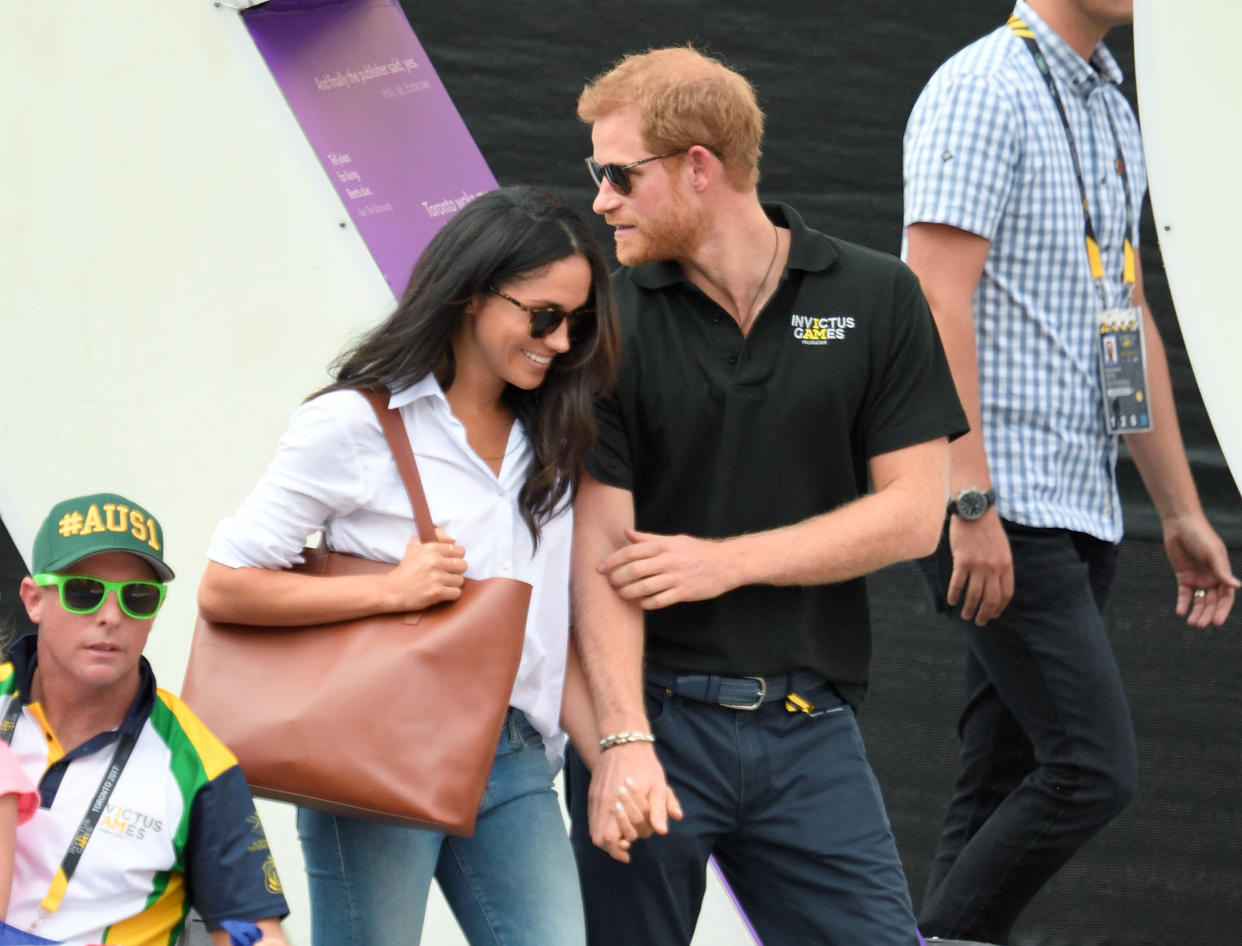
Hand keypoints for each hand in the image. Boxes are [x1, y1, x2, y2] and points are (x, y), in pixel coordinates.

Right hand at [387, 527, 467, 611]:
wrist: (394, 589)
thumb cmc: (406, 567)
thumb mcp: (415, 544)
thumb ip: (436, 535)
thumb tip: (453, 540)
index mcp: (431, 548)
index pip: (460, 550)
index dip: (455, 557)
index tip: (448, 561)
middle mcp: (435, 561)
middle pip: (463, 565)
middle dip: (456, 570)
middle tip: (446, 573)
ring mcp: (436, 578)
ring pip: (460, 580)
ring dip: (453, 583)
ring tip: (441, 582)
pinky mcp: (437, 592)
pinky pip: (456, 593)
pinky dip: (451, 594)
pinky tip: (442, 591)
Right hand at [587, 741, 681, 862]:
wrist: (624, 740)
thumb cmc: (644, 764)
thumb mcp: (658, 785)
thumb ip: (660, 809)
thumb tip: (662, 831)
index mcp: (615, 802)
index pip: (607, 838)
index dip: (617, 850)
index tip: (628, 853)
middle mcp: (600, 801)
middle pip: (597, 837)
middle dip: (610, 846)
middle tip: (625, 847)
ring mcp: (594, 796)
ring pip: (593, 827)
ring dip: (605, 836)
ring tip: (621, 837)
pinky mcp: (593, 791)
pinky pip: (592, 816)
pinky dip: (601, 824)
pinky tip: (615, 822)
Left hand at [599, 529, 734, 608]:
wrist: (726, 563)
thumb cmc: (697, 550)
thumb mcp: (673, 540)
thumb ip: (648, 539)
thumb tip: (625, 533)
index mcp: (664, 546)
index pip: (631, 552)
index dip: (612, 560)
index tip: (599, 568)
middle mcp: (668, 560)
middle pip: (634, 570)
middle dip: (617, 578)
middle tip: (609, 583)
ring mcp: (676, 577)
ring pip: (644, 587)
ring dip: (627, 592)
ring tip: (620, 594)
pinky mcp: (683, 593)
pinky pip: (659, 601)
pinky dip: (645, 603)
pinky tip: (639, 602)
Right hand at [946, 511, 1012, 624]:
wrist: (974, 510)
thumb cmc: (987, 527)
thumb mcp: (1001, 546)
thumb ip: (1000, 564)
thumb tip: (994, 583)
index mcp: (1006, 564)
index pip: (1006, 593)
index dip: (999, 607)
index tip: (993, 614)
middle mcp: (994, 568)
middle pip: (991, 598)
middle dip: (985, 614)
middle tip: (979, 622)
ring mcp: (978, 565)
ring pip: (974, 595)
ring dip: (970, 608)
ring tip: (965, 616)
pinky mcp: (962, 561)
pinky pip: (958, 584)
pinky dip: (954, 595)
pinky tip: (952, 601)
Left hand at [1164, 515, 1238, 626]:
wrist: (1180, 525)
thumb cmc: (1201, 536)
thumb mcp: (1212, 553)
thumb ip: (1222, 571)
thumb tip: (1237, 587)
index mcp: (1223, 574)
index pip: (1226, 597)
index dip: (1222, 610)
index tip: (1217, 622)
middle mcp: (1212, 578)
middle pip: (1212, 602)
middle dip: (1207, 614)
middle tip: (1200, 625)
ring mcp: (1198, 578)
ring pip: (1199, 601)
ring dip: (1196, 612)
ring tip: (1192, 623)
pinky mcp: (1183, 576)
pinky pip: (1184, 594)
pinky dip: (1183, 603)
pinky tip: (1180, 612)